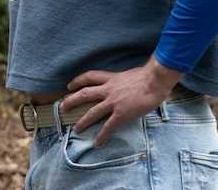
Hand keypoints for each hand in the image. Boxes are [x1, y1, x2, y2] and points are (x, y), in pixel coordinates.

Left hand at [61, 57, 183, 146]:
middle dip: (72, 100)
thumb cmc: (148, 76)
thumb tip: (124, 86)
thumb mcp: (130, 75)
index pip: (89, 77)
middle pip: (84, 94)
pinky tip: (97, 142)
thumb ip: (123, 81)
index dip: (78, 81)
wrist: (155, 81)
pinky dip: (102, 135)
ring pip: (92, 112)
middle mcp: (108, 89)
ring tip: (76, 128)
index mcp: (111, 78)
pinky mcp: (121, 114)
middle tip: (63, 106)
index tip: (70, 85)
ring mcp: (113, 102)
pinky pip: (108, 127)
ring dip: (82, 121)